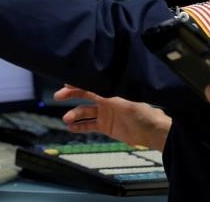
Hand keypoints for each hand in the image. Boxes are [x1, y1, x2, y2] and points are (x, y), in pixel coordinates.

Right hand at [54, 85, 171, 150]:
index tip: (65, 83)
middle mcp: (106, 100)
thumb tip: (94, 79)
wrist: (151, 131)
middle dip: (70, 95)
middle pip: (84, 95)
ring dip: (74, 114)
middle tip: (58, 96)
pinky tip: (71, 127)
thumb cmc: (142, 111)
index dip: (77, 82)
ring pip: (84, 112)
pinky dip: (79, 126)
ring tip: (66, 119)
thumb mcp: (123, 99)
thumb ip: (107, 92)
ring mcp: (105, 113)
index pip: (90, 83)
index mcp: (110, 90)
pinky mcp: (106, 126)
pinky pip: (89, 125)